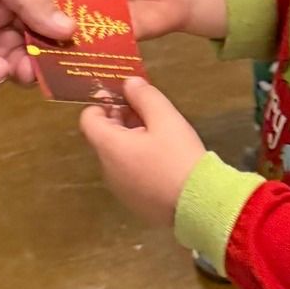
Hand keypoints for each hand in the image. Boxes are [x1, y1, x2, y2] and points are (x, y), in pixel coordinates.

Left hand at [80, 76, 205, 227]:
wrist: (200, 205)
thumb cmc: (179, 157)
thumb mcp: (166, 119)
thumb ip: (144, 96)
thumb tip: (129, 83)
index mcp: (109, 147)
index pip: (88, 119)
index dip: (103, 104)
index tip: (125, 97)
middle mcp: (107, 169)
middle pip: (103, 136)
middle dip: (121, 119)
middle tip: (149, 112)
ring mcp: (119, 189)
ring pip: (117, 155)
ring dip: (132, 139)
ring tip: (161, 135)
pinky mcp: (134, 202)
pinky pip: (128, 173)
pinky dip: (138, 160)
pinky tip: (164, 159)